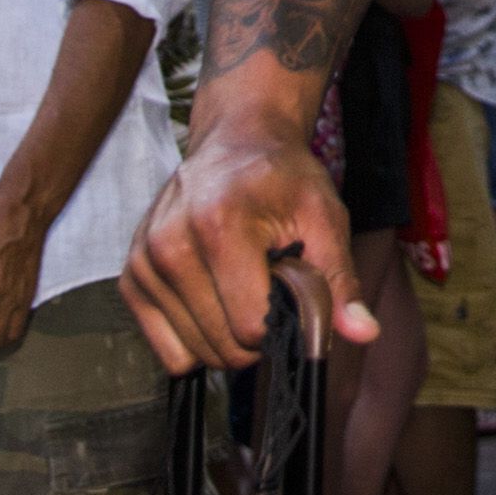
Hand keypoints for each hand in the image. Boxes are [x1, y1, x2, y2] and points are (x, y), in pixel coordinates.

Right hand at [121, 113, 374, 372]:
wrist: (235, 141)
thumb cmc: (284, 178)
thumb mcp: (325, 218)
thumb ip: (339, 281)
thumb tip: (364, 333)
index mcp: (219, 226)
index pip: (249, 326)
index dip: (281, 323)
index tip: (289, 291)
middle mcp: (169, 245)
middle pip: (221, 346)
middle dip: (256, 333)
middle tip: (266, 286)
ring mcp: (143, 263)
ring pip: (194, 353)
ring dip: (225, 335)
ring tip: (239, 285)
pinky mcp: (131, 278)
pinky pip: (166, 350)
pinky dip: (195, 338)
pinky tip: (213, 299)